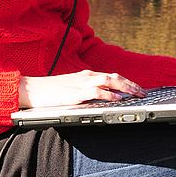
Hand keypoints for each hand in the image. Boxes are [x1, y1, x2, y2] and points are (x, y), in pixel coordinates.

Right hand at [18, 70, 146, 108]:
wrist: (31, 89)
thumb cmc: (48, 92)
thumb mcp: (70, 90)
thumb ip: (85, 92)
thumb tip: (99, 100)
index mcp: (85, 76)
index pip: (111, 76)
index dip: (126, 82)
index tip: (137, 89)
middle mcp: (86, 77)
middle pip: (114, 77)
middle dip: (131, 84)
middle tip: (144, 92)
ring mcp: (81, 84)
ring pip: (109, 81)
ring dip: (125, 87)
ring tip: (137, 94)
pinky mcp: (75, 93)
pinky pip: (96, 92)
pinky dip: (109, 94)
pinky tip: (118, 99)